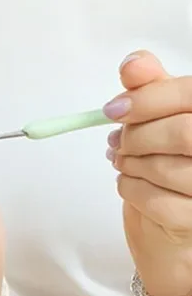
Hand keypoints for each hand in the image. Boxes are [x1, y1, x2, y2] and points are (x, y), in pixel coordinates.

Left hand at [105, 50, 191, 295]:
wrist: (176, 232)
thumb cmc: (177, 163)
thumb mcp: (168, 118)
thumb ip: (154, 89)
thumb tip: (133, 63)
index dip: (148, 99)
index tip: (112, 109)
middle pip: (183, 133)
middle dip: (138, 136)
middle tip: (118, 141)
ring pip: (165, 167)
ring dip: (130, 163)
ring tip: (123, 161)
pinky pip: (155, 201)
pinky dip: (130, 189)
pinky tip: (129, 183)